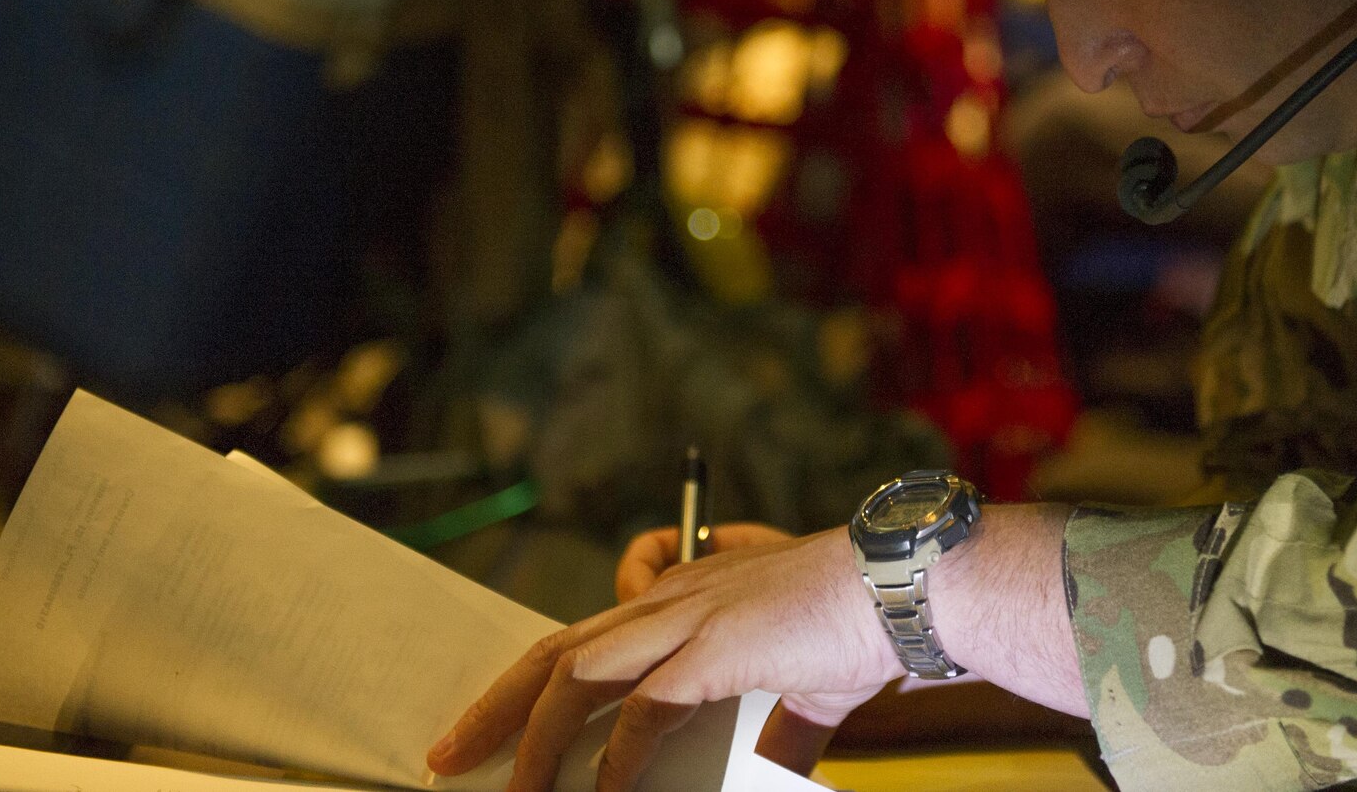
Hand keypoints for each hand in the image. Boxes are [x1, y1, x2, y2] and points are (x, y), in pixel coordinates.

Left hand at [427, 505, 1085, 791]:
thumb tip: (771, 779)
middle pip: (555, 648)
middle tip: (446, 756)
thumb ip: (776, 728)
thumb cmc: (865, 621)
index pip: (588, 633)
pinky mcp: (715, 646)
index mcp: (688, 596)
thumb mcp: (806, 686)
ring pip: (576, 672)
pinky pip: (643, 708)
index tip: (502, 727)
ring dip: (532, 738)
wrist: (910, 584)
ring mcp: (689, 617)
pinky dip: (614, 759)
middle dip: (494, 705)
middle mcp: (674, 599)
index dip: (536, 680)